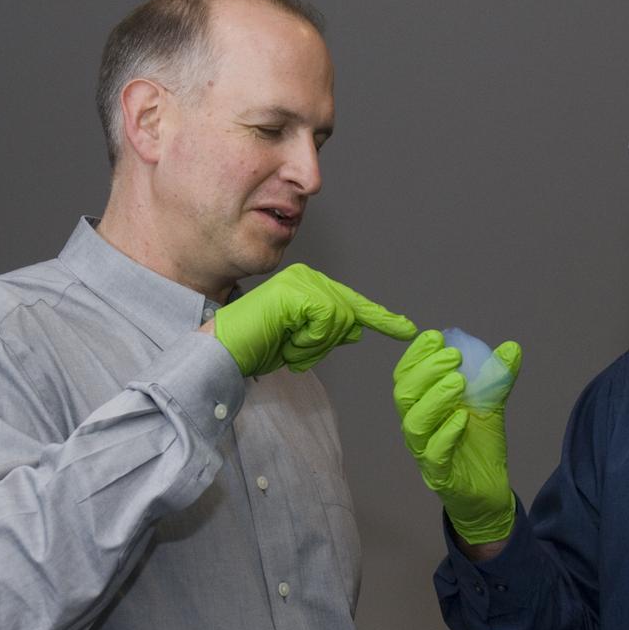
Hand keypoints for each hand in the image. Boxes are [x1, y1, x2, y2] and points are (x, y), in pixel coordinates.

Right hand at [214, 264, 416, 376]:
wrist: (222, 352)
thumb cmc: (254, 347)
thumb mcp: (299, 343)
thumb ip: (327, 333)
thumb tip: (357, 329)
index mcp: (308, 286)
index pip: (352, 303)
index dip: (380, 317)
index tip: (406, 329)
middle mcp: (307, 278)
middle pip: (348, 316)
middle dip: (325, 343)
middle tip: (294, 349)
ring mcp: (301, 282)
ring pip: (339, 321)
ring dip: (313, 346)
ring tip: (286, 345)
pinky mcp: (296, 292)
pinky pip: (325, 320)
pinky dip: (309, 340)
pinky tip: (287, 339)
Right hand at [393, 330, 521, 543]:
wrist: (490, 489)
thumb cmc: (479, 445)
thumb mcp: (490, 405)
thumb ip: (496, 378)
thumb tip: (512, 347)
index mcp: (422, 405)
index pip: (406, 376)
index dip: (416, 355)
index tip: (435, 337)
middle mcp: (417, 426)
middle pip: (404, 395)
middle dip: (426, 370)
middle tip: (453, 356)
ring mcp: (424, 452)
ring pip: (414, 423)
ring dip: (435, 398)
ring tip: (458, 381)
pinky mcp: (439, 475)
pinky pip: (434, 455)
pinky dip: (446, 433)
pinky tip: (463, 419)